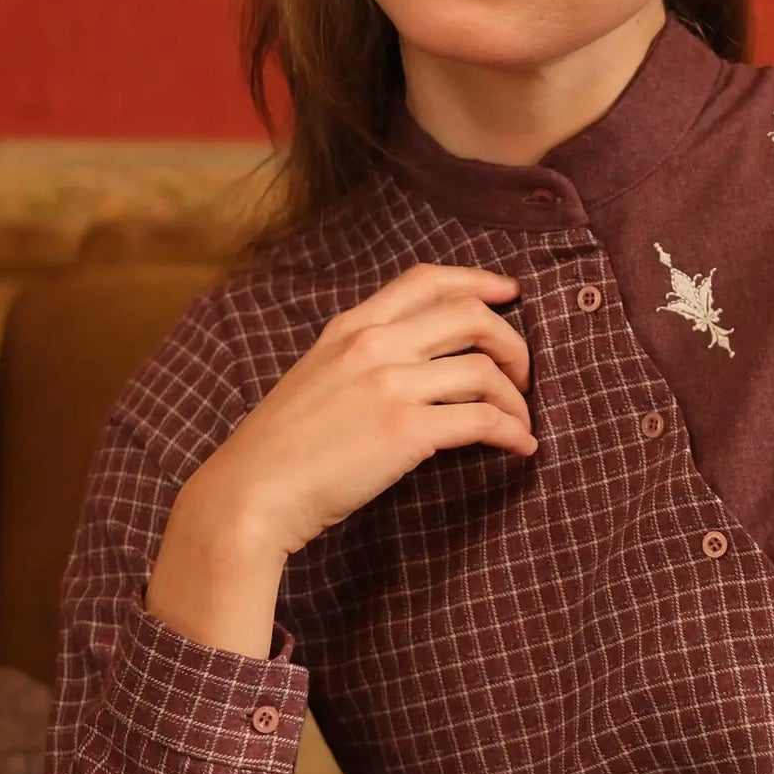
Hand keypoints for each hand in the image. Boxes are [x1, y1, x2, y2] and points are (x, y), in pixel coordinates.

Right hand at [145, 264, 534, 657]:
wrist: (250, 494)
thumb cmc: (281, 449)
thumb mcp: (315, 378)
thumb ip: (360, 359)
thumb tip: (416, 364)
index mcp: (349, 327)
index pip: (426, 279)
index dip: (478, 281)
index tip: (511, 294)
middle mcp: (373, 345)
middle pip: (471, 315)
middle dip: (512, 342)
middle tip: (523, 374)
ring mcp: (391, 385)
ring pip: (485, 370)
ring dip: (517, 397)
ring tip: (521, 421)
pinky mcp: (406, 431)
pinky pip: (483, 420)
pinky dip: (513, 432)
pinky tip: (521, 447)